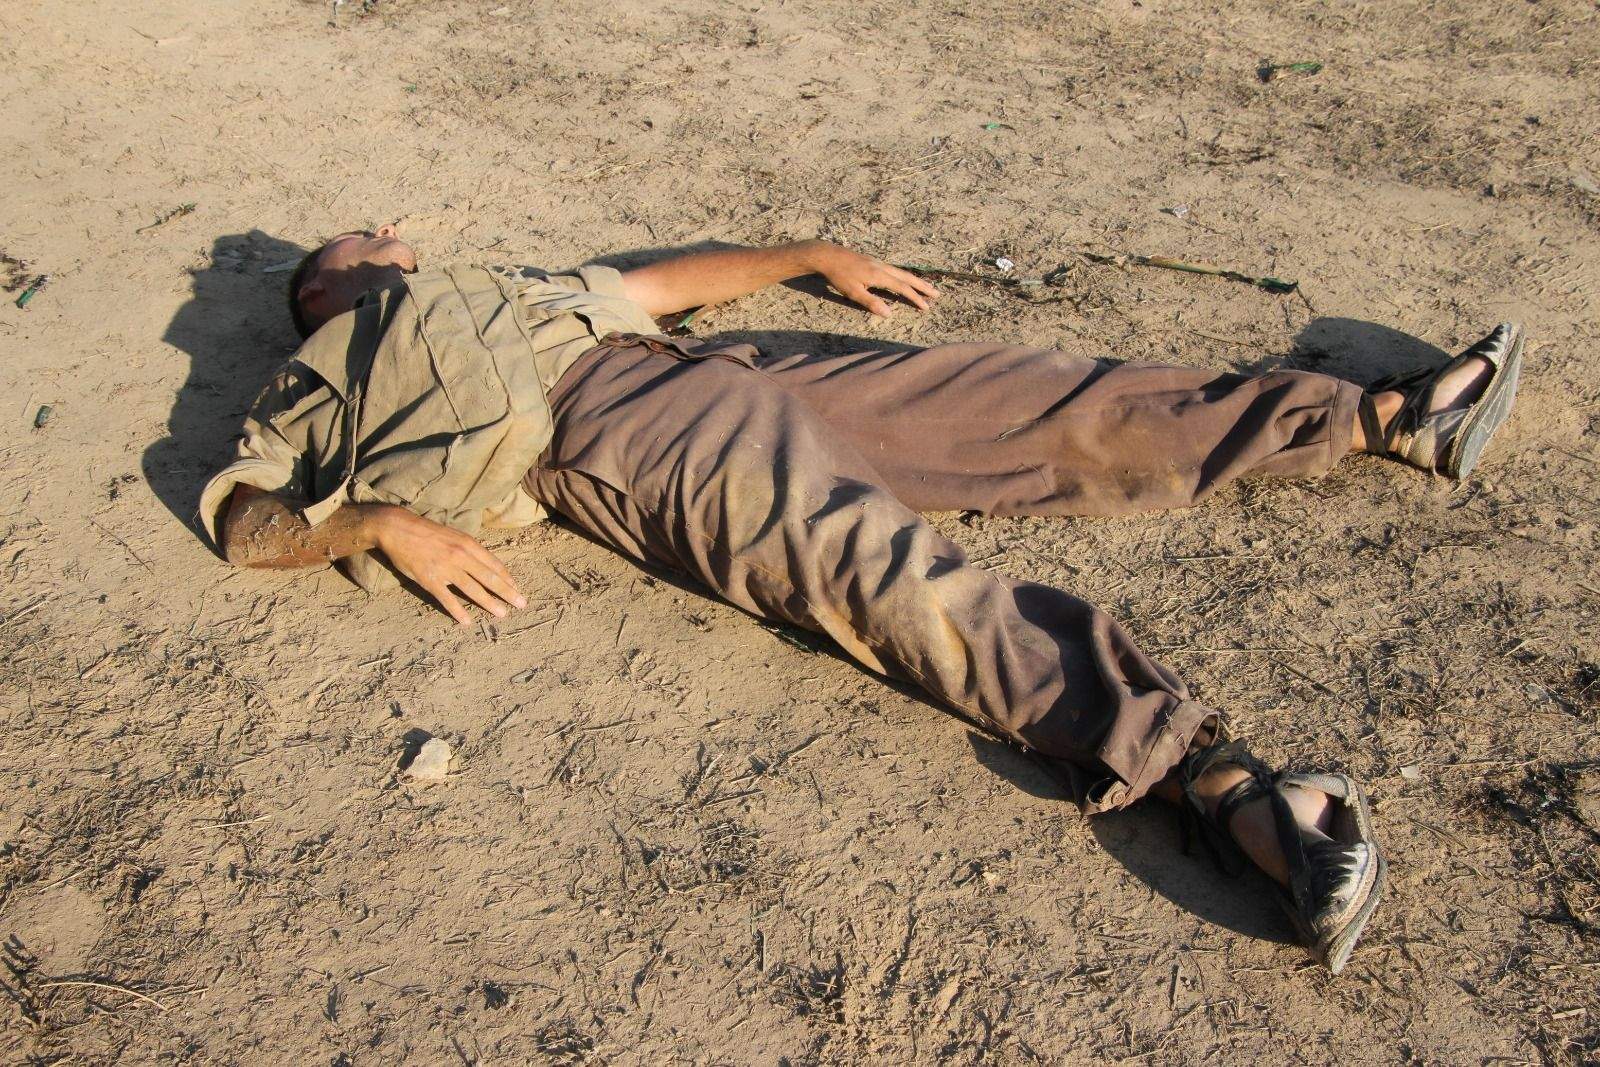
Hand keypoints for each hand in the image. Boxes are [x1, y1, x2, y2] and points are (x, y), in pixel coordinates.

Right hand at [369, 506, 525, 625]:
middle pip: (489, 578)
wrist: (398, 528)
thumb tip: (485, 564)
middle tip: (522, 604)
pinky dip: (457, 611)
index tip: (517, 589)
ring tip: (503, 614)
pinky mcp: (430, 579)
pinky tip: (467, 621)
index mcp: (468, 544)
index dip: (507, 578)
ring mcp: (446, 568)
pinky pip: (447, 598)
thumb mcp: (454, 535)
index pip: (494, 564)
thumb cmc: (428, 532)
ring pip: (473, 589)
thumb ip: (470, 549)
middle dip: (508, 593)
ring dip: (490, 603)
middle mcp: (461, 556)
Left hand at [806, 243, 939, 316]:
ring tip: (926, 287)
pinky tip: (904, 279)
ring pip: (902, 272)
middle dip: (922, 287)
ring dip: (915, 281)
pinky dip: (904, 276)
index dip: (915, 298)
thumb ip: (871, 303)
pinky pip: (895, 269)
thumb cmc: (838, 275)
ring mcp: (878, 262)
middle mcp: (883, 266)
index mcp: (880, 275)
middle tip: (936, 294)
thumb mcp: (853, 292)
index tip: (926, 307)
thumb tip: (889, 314)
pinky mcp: (873, 261)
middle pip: (907, 277)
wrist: (827, 255)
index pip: (902, 288)